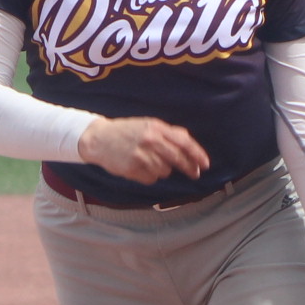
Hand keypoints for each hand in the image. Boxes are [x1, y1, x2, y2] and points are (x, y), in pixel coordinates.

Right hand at [78, 116, 208, 184]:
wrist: (99, 139)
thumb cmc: (127, 131)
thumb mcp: (148, 125)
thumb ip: (168, 133)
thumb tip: (188, 143)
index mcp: (156, 128)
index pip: (184, 142)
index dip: (197, 154)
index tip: (205, 164)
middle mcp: (150, 141)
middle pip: (178, 159)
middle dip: (189, 168)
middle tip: (195, 174)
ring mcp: (141, 155)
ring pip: (165, 171)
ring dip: (162, 169)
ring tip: (148, 160)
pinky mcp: (132, 168)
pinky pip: (151, 178)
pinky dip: (149, 175)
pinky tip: (138, 167)